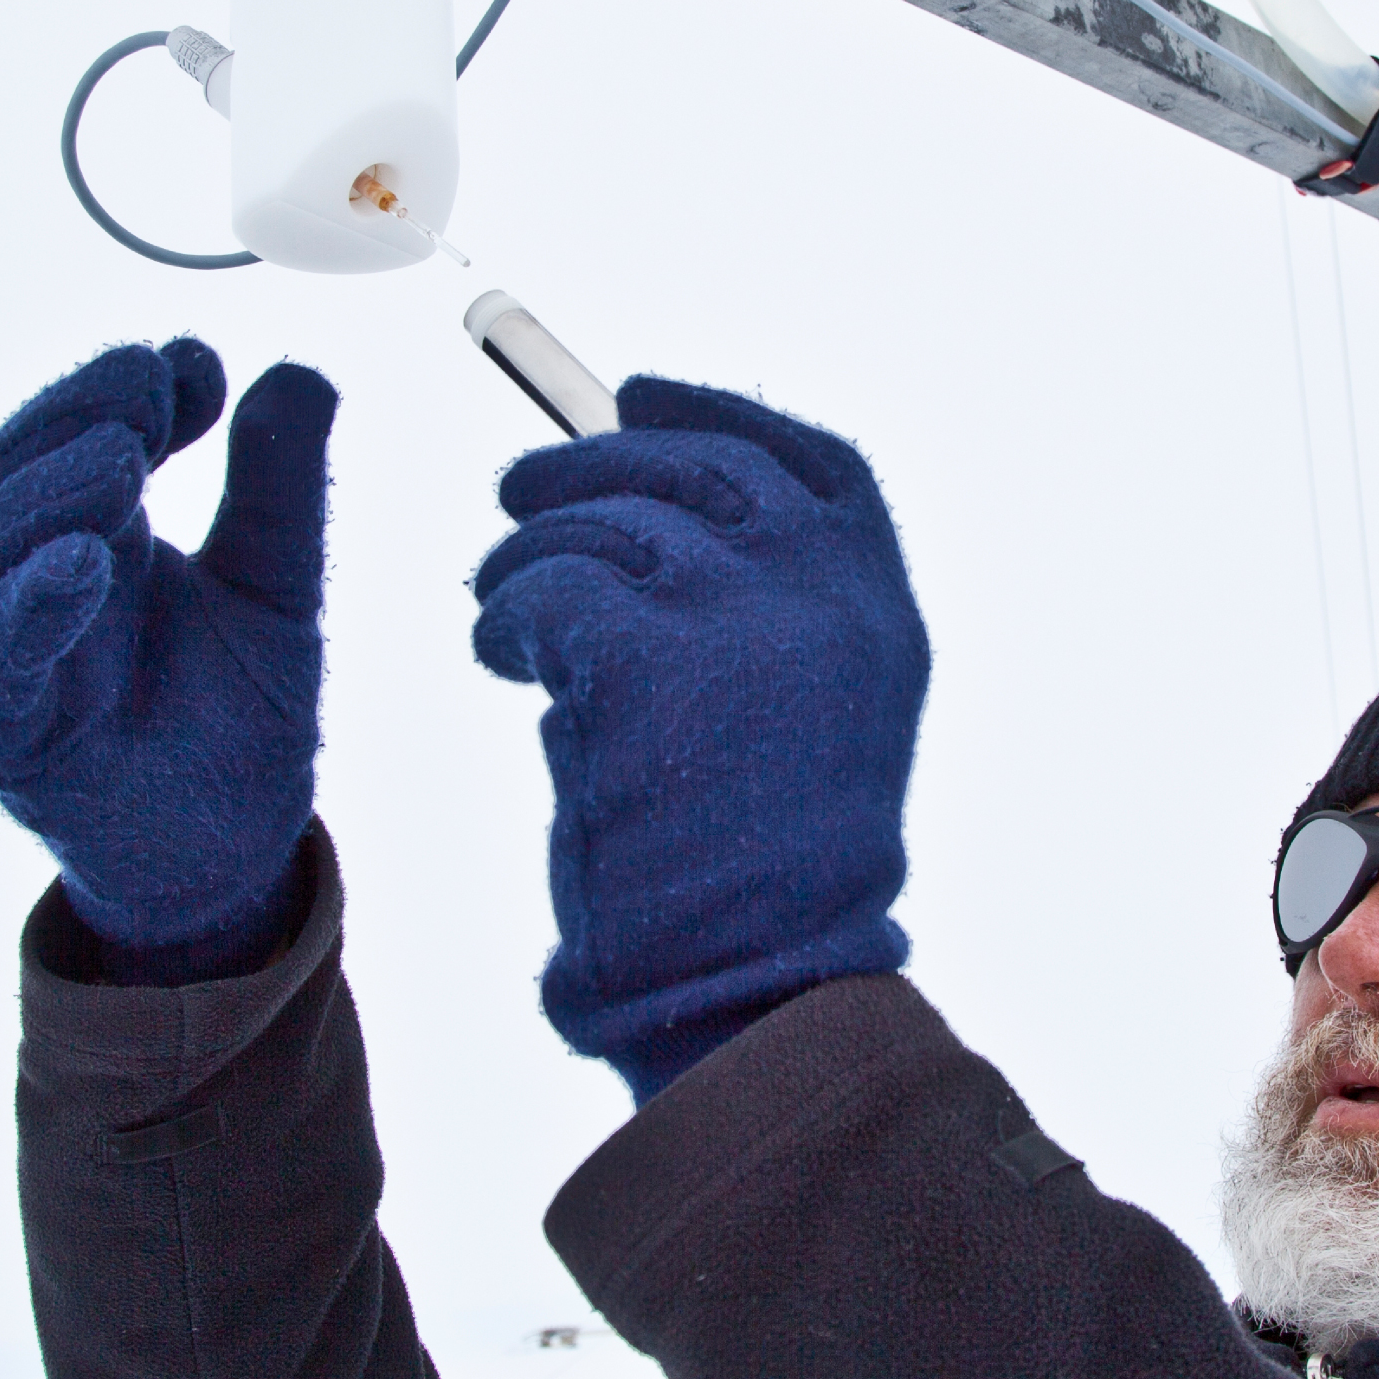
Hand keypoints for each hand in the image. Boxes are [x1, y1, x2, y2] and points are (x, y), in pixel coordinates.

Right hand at [0, 338, 338, 981]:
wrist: (234, 851)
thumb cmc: (240, 717)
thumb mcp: (280, 584)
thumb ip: (282, 486)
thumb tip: (301, 371)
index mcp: (88, 537)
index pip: (72, 436)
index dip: (119, 387)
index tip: (194, 362)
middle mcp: (31, 586)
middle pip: (13, 476)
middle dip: (80, 416)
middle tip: (156, 387)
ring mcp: (9, 657)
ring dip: (52, 492)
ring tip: (129, 456)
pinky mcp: (7, 733)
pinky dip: (28, 604)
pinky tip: (86, 560)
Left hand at [472, 378, 929, 1101]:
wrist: (748, 987)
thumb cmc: (755, 884)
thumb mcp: (805, 727)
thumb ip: (762, 622)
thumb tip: (635, 512)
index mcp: (879, 613)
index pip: (815, 463)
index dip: (720, 411)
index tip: (641, 391)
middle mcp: (825, 598)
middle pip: (698, 464)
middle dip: (592, 462)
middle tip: (518, 492)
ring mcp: (742, 618)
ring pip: (604, 518)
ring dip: (529, 548)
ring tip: (499, 604)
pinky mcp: (648, 657)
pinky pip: (548, 585)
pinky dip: (506, 611)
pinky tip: (502, 655)